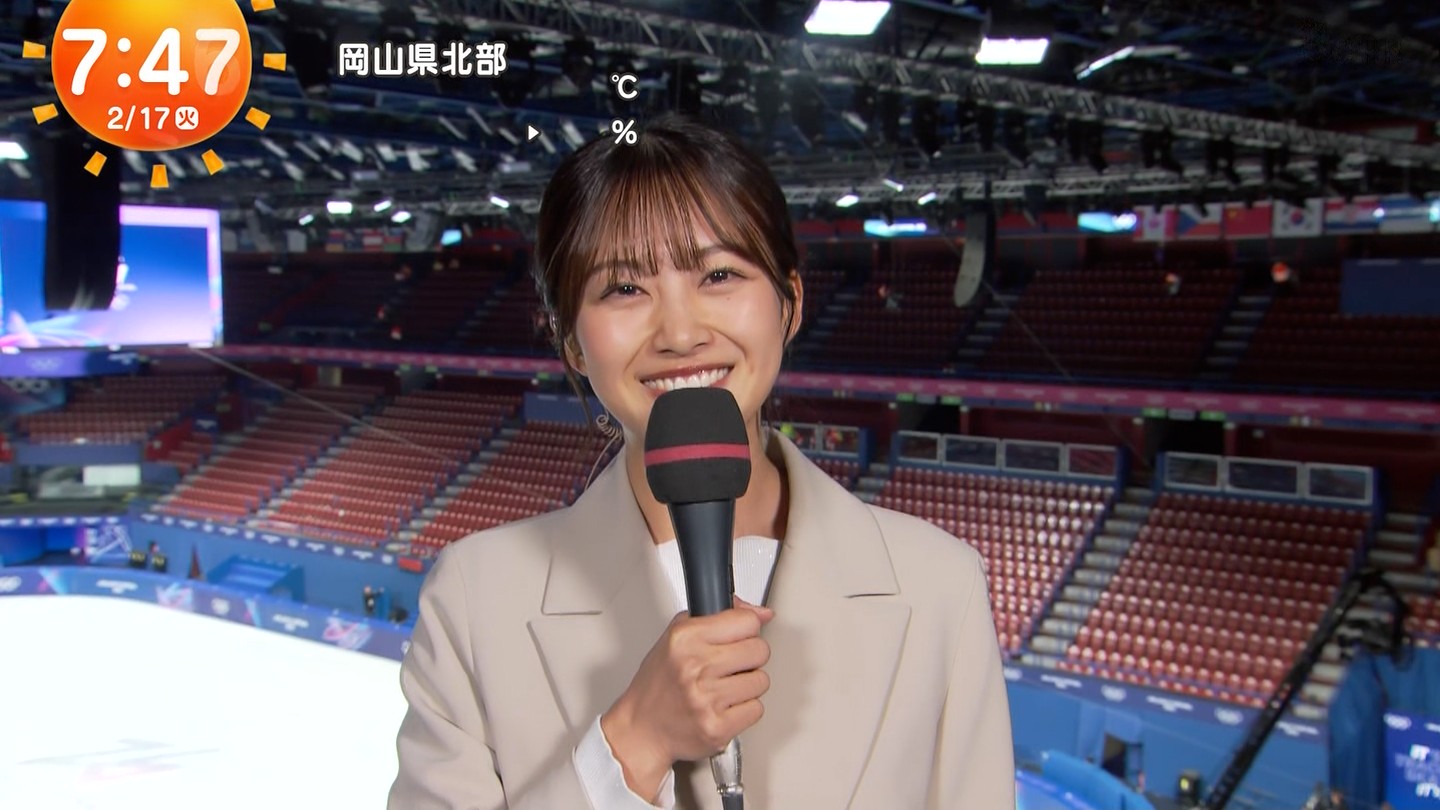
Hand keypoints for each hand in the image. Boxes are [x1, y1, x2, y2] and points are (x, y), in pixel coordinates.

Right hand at [601, 596, 772, 796]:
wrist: (642, 729)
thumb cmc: (658, 685)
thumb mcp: (677, 638)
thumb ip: (719, 617)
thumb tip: (762, 613)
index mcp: (685, 638)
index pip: (746, 621)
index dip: (747, 630)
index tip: (739, 638)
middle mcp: (694, 666)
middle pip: (759, 650)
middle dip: (750, 658)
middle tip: (732, 666)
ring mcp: (706, 698)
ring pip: (761, 681)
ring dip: (748, 686)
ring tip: (724, 688)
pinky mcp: (717, 727)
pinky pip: (756, 709)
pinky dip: (744, 710)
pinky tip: (724, 707)